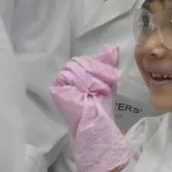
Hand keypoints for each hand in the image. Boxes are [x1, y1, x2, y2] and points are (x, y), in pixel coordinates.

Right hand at [50, 47, 132, 171]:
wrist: (97, 124)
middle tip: (107, 83)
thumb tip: (113, 47)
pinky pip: (67, 76)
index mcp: (78, 76)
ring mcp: (60, 84)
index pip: (84, 60)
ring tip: (99, 90)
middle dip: (96, 70)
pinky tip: (90, 92)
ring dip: (91, 77)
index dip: (98, 64)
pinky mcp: (57, 90)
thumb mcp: (108, 82)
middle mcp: (67, 79)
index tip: (112, 75)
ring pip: (74, 67)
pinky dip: (82, 82)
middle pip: (79, 61)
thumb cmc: (102, 107)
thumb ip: (109, 64)